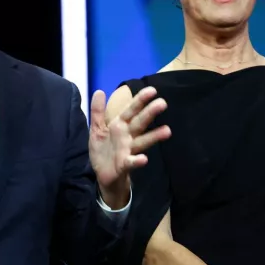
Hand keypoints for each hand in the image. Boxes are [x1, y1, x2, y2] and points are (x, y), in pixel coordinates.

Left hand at [88, 86, 170, 206]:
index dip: (140, 100)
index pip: (131, 110)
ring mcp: (128, 150)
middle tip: (163, 103)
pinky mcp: (124, 164)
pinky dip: (137, 161)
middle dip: (150, 113)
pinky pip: (131, 162)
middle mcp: (127, 136)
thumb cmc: (103, 150)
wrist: (102, 174)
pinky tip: (144, 159)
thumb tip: (99, 91)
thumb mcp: (96, 129)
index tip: (152, 90)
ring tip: (167, 130)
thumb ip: (97, 112)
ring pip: (142, 141)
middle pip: (140, 123)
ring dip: (154, 136)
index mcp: (120, 126)